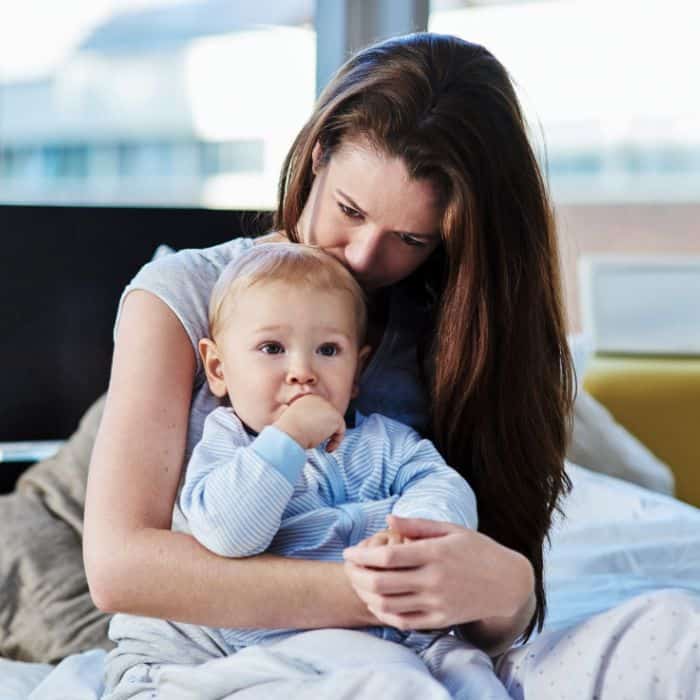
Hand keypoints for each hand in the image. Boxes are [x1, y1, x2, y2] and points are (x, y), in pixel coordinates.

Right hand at [274, 394, 345, 451]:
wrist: (289, 432)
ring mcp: (328, 406)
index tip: (313, 436)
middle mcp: (318, 399)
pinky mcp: (335, 416)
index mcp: (306, 398)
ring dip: (329, 436)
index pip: (318, 411)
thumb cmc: (288, 432)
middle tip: (318, 442)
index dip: (318, 425)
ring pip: (334, 423)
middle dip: (325, 430)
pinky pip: (341, 430)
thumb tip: (318, 430)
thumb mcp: (296, 422)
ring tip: (319, 444)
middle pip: (328, 416)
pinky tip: (327, 448)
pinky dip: (336, 441)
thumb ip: (307, 421)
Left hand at [342, 514, 533, 632]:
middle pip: (382, 582)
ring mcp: (437, 602)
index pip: (388, 557)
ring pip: (388, 605)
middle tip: (347, 568)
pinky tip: (376, 602)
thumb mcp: (451, 530)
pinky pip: (404, 622)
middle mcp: (434, 580)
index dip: (362, 556)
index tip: (349, 552)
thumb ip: (417, 525)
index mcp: (435, 554)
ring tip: (358, 583)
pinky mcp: (440, 619)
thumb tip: (388, 520)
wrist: (507, 583)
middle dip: (356, 576)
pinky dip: (384, 613)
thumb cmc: (478, 549)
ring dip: (365, 595)